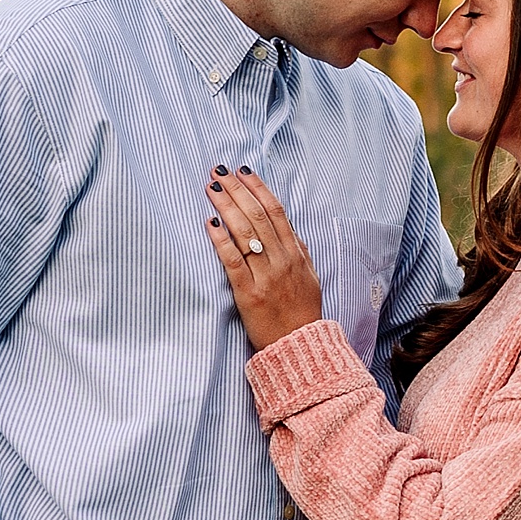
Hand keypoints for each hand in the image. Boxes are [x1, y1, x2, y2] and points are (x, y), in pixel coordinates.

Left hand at [206, 168, 324, 350]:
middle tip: (218, 172)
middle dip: (237, 190)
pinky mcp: (248, 294)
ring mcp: (265, 277)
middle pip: (258, 216)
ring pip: (246, 233)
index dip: (258, 188)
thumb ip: (298, 251)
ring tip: (211, 188)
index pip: (276, 211)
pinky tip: (210, 223)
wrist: (300, 348)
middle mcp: (281, 261)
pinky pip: (232, 261)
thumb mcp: (310, 277)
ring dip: (227, 207)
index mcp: (295, 254)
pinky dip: (221, 240)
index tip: (242, 172)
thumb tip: (285, 228)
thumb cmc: (303, 314)